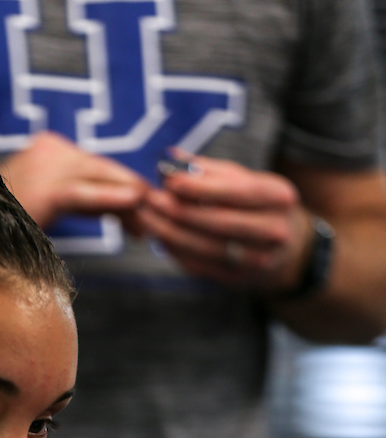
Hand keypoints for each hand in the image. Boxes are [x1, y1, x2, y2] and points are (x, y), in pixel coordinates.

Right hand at [0, 131, 147, 229]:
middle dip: (130, 191)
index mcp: (48, 150)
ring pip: (98, 177)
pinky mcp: (44, 188)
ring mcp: (45, 165)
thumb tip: (129, 209)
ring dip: (128, 196)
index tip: (146, 202)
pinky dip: (112, 197)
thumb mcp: (54, 207)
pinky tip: (134, 202)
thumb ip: (90, 202)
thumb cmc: (8, 226)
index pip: (95, 166)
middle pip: (101, 169)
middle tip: (158, 210)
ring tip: (152, 211)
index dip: (122, 184)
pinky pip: (85, 192)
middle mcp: (49, 150)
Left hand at [135, 149, 314, 291]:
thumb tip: (170, 157)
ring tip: (146, 218)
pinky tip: (159, 237)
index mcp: (279, 197)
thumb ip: (209, 170)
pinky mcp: (239, 279)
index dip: (201, 187)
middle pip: (218, 222)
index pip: (237, 191)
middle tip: (149, 200)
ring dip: (170, 233)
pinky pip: (201, 265)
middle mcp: (274, 230)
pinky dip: (176, 251)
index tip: (169, 180)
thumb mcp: (247, 181)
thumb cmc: (260, 206)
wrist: (291, 250)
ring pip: (206, 247)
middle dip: (179, 211)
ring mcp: (258, 259)